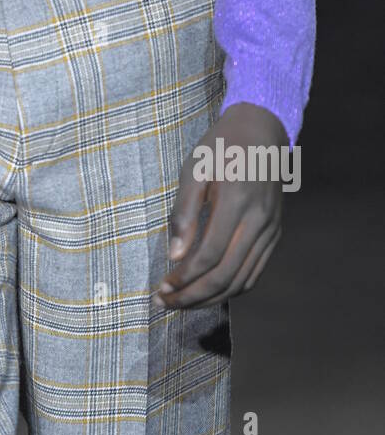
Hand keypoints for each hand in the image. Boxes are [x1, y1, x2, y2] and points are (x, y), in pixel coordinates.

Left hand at [157, 102, 286, 309]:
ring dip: (211, 298)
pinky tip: (208, 291)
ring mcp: (271, 230)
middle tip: (166, 304)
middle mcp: (259, 222)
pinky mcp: (274, 234)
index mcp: (237, 202)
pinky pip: (254, 272)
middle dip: (193, 297)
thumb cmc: (220, 147)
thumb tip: (174, 256)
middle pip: (226, 276)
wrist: (261, 130)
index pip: (209, 256)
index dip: (184, 279)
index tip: (161, 289)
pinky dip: (231, 288)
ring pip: (242, 281)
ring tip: (182, 303)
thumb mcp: (194, 169)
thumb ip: (183, 212)